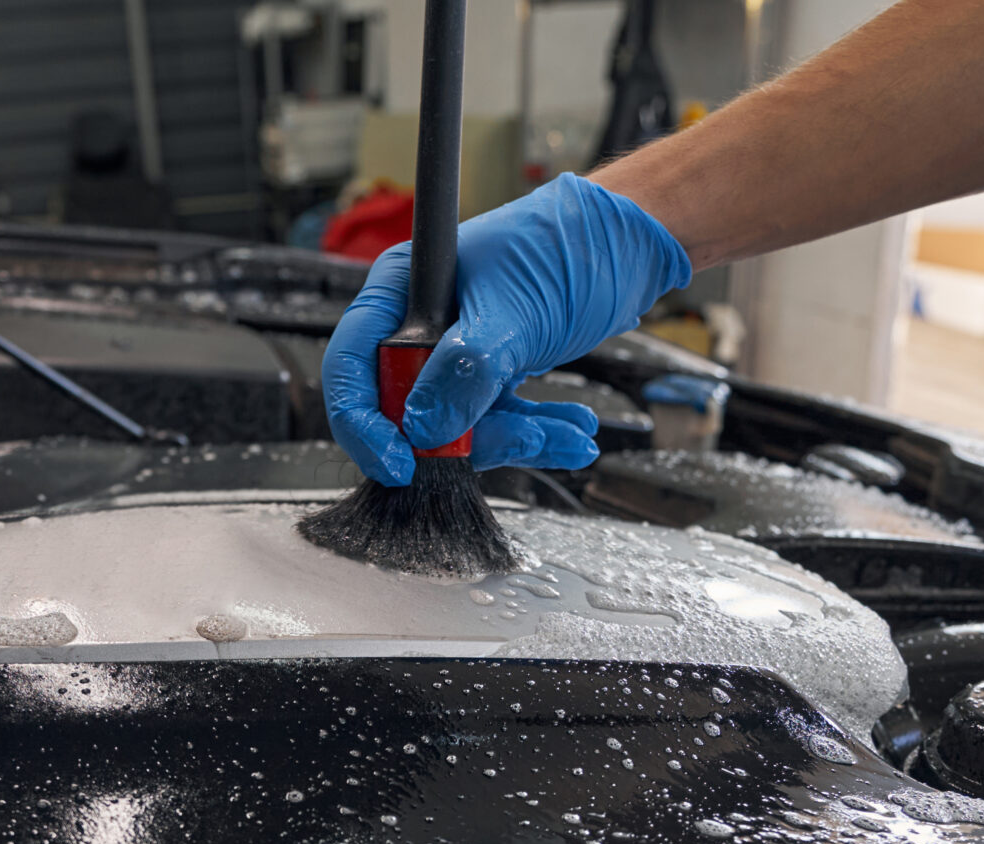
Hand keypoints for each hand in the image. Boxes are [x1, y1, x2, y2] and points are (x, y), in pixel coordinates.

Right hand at [322, 174, 691, 486]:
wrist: (631, 241)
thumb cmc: (569, 244)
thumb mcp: (514, 310)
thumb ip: (467, 370)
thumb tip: (424, 430)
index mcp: (401, 291)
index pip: (352, 367)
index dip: (365, 423)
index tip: (400, 463)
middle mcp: (419, 324)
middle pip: (403, 409)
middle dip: (460, 440)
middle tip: (517, 439)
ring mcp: (455, 353)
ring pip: (457, 427)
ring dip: (516, 440)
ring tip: (570, 434)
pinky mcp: (492, 374)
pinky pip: (498, 422)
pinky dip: (536, 434)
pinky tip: (573, 432)